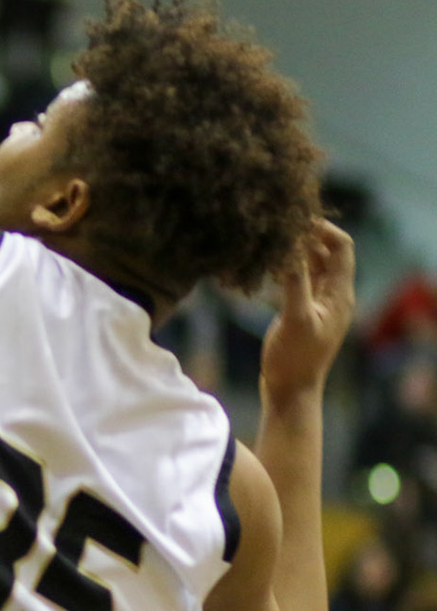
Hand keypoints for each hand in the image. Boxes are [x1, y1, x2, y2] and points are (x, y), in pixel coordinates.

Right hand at [260, 219, 354, 400]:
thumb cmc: (295, 359)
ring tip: (273, 240)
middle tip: (280, 225)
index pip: (342, 248)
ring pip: (312, 265)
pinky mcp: (303, 311)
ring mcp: (319, 303)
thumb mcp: (295, 318)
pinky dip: (288, 267)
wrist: (290, 390)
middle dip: (307, 236)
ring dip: (297, 251)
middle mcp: (334, 295)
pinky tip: (268, 266)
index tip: (296, 220)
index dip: (323, 229)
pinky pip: (299, 280)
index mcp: (340, 294)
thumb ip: (294, 281)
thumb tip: (289, 246)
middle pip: (328, 253)